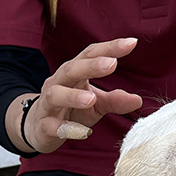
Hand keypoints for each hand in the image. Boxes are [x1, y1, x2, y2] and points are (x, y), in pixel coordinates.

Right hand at [7, 38, 143, 153]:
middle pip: (71, 69)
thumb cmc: (71, 111)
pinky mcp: (43, 126)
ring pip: (56, 95)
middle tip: (112, 64)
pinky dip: (67, 128)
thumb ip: (114, 100)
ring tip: (91, 99)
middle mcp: (58, 83)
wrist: (37, 128)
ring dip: (73, 96)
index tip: (131, 43)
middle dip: (91, 66)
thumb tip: (138, 100)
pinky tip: (83, 132)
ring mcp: (48, 104)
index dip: (109, 48)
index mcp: (74, 73)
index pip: (90, 54)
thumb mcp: (96, 105)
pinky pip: (52, 126)